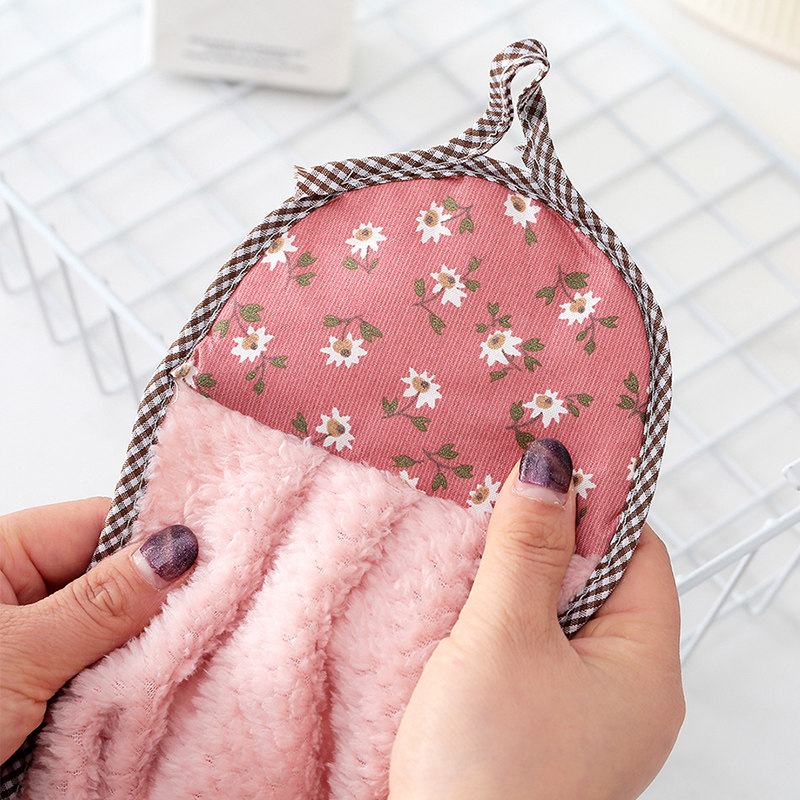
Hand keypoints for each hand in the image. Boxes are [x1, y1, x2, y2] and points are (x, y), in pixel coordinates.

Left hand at [0, 498, 197, 761]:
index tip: (219, 556)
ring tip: (184, 655)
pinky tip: (155, 683)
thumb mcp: (16, 656)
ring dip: (145, 644)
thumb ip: (100, 603)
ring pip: (116, 621)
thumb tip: (176, 548)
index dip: (159, 535)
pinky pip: (104, 661)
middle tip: (212, 617)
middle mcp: (20, 585)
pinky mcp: (46, 676)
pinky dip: (128, 676)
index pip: (101, 520)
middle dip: (158, 598)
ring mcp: (37, 632)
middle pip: (115, 570)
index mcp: (1, 550)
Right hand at [389, 439, 683, 799]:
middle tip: (491, 501)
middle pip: (596, 579)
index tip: (541, 467)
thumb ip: (526, 548)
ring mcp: (582, 710)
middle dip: (542, 538)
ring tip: (468, 546)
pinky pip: (529, 647)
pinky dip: (498, 618)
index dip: (592, 504)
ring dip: (512, 578)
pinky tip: (460, 602)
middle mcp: (625, 690)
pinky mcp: (540, 723)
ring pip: (555, 611)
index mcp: (645, 668)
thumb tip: (551, 466)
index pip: (638, 553)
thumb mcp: (503, 637)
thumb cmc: (485, 769)